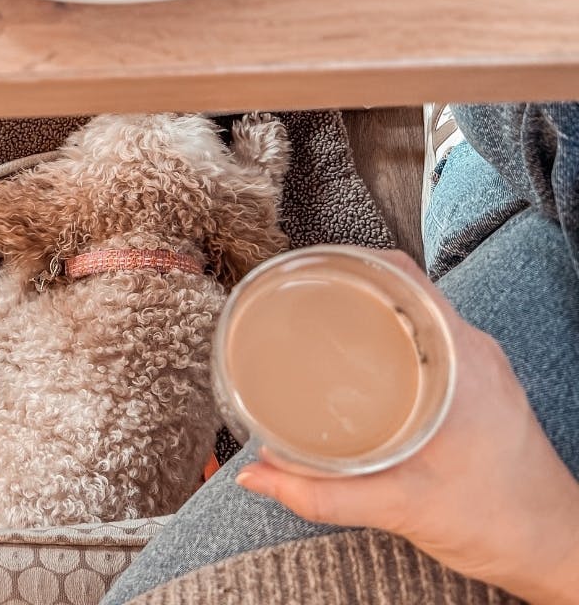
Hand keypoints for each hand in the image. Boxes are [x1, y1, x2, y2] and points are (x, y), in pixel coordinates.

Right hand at [234, 251, 578, 604]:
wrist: (552, 548)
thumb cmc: (499, 522)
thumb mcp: (399, 507)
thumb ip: (320, 495)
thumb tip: (260, 475)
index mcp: (460, 362)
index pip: (403, 277)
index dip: (349, 261)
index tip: (305, 268)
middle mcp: (472, 354)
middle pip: (402, 291)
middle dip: (346, 287)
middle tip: (295, 299)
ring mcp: (479, 369)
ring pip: (414, 318)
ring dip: (367, 315)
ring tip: (315, 328)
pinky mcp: (478, 389)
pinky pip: (425, 343)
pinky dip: (386, 342)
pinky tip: (355, 368)